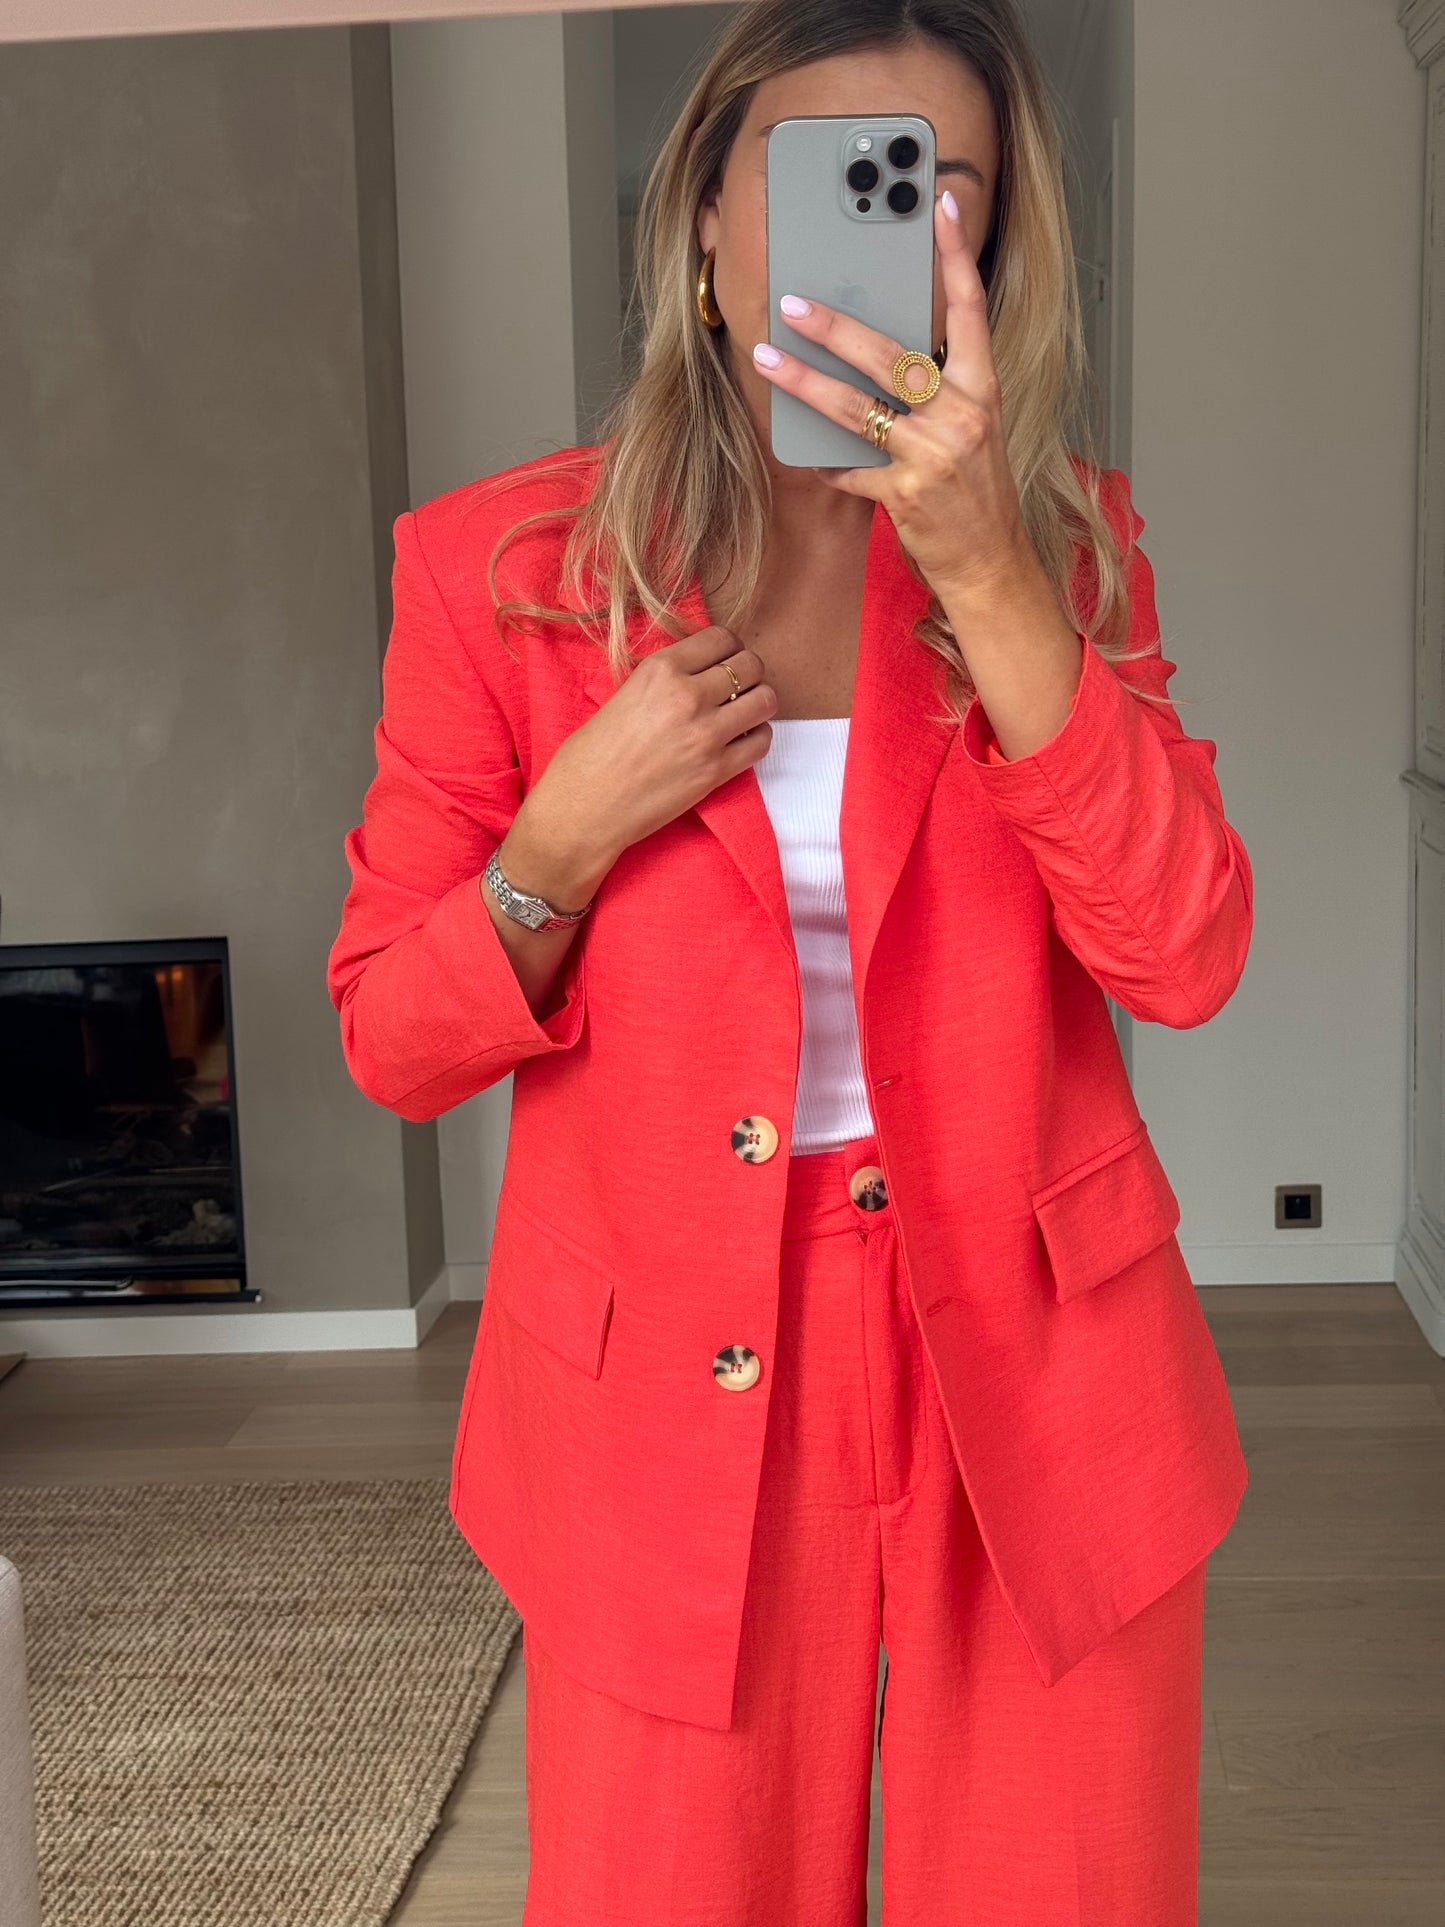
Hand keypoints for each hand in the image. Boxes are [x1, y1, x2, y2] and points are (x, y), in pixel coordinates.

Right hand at [511, 626, 776, 893]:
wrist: (583, 809)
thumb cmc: (589, 756)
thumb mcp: (623, 694)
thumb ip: (664, 680)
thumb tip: (697, 673)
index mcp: (660, 670)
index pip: (721, 638)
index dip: (729, 648)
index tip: (724, 661)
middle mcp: (687, 695)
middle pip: (751, 665)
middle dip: (750, 674)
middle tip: (738, 688)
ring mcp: (706, 734)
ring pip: (766, 700)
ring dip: (759, 704)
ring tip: (743, 715)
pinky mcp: (716, 771)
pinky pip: (761, 741)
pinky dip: (757, 737)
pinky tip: (739, 741)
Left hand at [749, 189, 1031, 605]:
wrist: (991, 564)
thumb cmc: (976, 494)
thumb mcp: (972, 431)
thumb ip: (937, 392)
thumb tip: (883, 356)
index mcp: (983, 390)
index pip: (970, 309)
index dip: (956, 254)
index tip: (940, 206)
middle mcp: (962, 416)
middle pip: (891, 356)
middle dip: (835, 327)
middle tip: (794, 303)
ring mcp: (933, 455)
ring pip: (857, 407)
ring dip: (805, 383)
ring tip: (768, 360)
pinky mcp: (906, 494)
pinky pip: (850, 470)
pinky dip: (827, 463)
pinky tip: (808, 455)